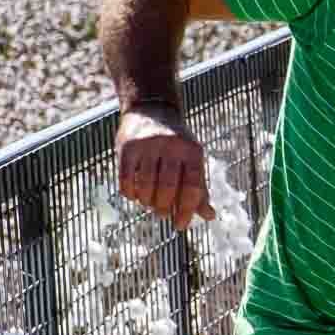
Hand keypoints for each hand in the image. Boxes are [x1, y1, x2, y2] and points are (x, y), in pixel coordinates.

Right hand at [115, 108, 215, 231]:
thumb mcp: (193, 160)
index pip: (192, 187)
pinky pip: (125, 180)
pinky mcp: (126, 146)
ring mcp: (147, 145)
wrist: (151, 109)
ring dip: (147, 202)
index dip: (186, 210)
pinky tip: (135, 195)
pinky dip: (130, 194)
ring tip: (150, 203)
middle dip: (164, 208)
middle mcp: (171, 146)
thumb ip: (199, 188)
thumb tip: (209, 216)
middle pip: (167, 189)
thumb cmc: (177, 143)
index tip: (181, 225)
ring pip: (145, 186)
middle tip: (162, 213)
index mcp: (192, 151)